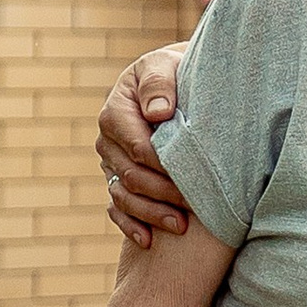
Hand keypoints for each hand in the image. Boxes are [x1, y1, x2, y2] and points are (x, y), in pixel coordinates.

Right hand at [97, 45, 191, 247]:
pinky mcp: (116, 181)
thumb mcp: (165, 65)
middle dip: (164, 195)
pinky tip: (148, 241)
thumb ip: (159, 83)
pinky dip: (130, 227)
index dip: (166, 167)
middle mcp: (108, 142)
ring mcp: (110, 165)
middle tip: (198, 208)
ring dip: (151, 215)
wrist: (174, 82)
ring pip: (124, 197)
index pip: (138, 148)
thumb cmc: (173, 72)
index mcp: (115, 113)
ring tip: (180, 227)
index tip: (197, 178)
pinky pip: (116, 209)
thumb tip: (158, 112)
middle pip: (132, 176)